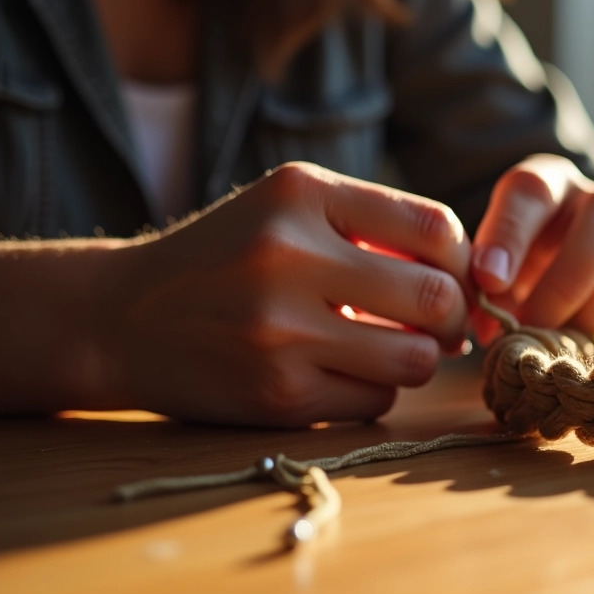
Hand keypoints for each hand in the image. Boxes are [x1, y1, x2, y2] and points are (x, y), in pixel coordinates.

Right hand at [106, 162, 470, 425]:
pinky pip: (375, 400)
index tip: (454, 278)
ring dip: (418, 358)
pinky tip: (343, 373)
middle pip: (436, 296)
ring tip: (391, 347)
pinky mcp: (277, 393)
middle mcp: (288, 254)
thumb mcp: (288, 207)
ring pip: (414, 358)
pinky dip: (375, 390)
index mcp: (301, 193)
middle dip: (455, 318)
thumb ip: (374, 224)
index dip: (463, 261)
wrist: (121, 318)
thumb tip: (472, 274)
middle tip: (444, 326)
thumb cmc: (227, 258)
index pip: (435, 227)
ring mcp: (281, 330)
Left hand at [470, 155, 593, 337]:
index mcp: (550, 183)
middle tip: (527, 328)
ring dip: (585, 322)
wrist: (592, 254)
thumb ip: (487, 286)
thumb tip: (490, 328)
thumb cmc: (530, 259)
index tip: (488, 281)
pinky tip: (587, 340)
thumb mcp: (499, 258)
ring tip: (555, 341)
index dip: (509, 235)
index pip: (532, 191)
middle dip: (558, 289)